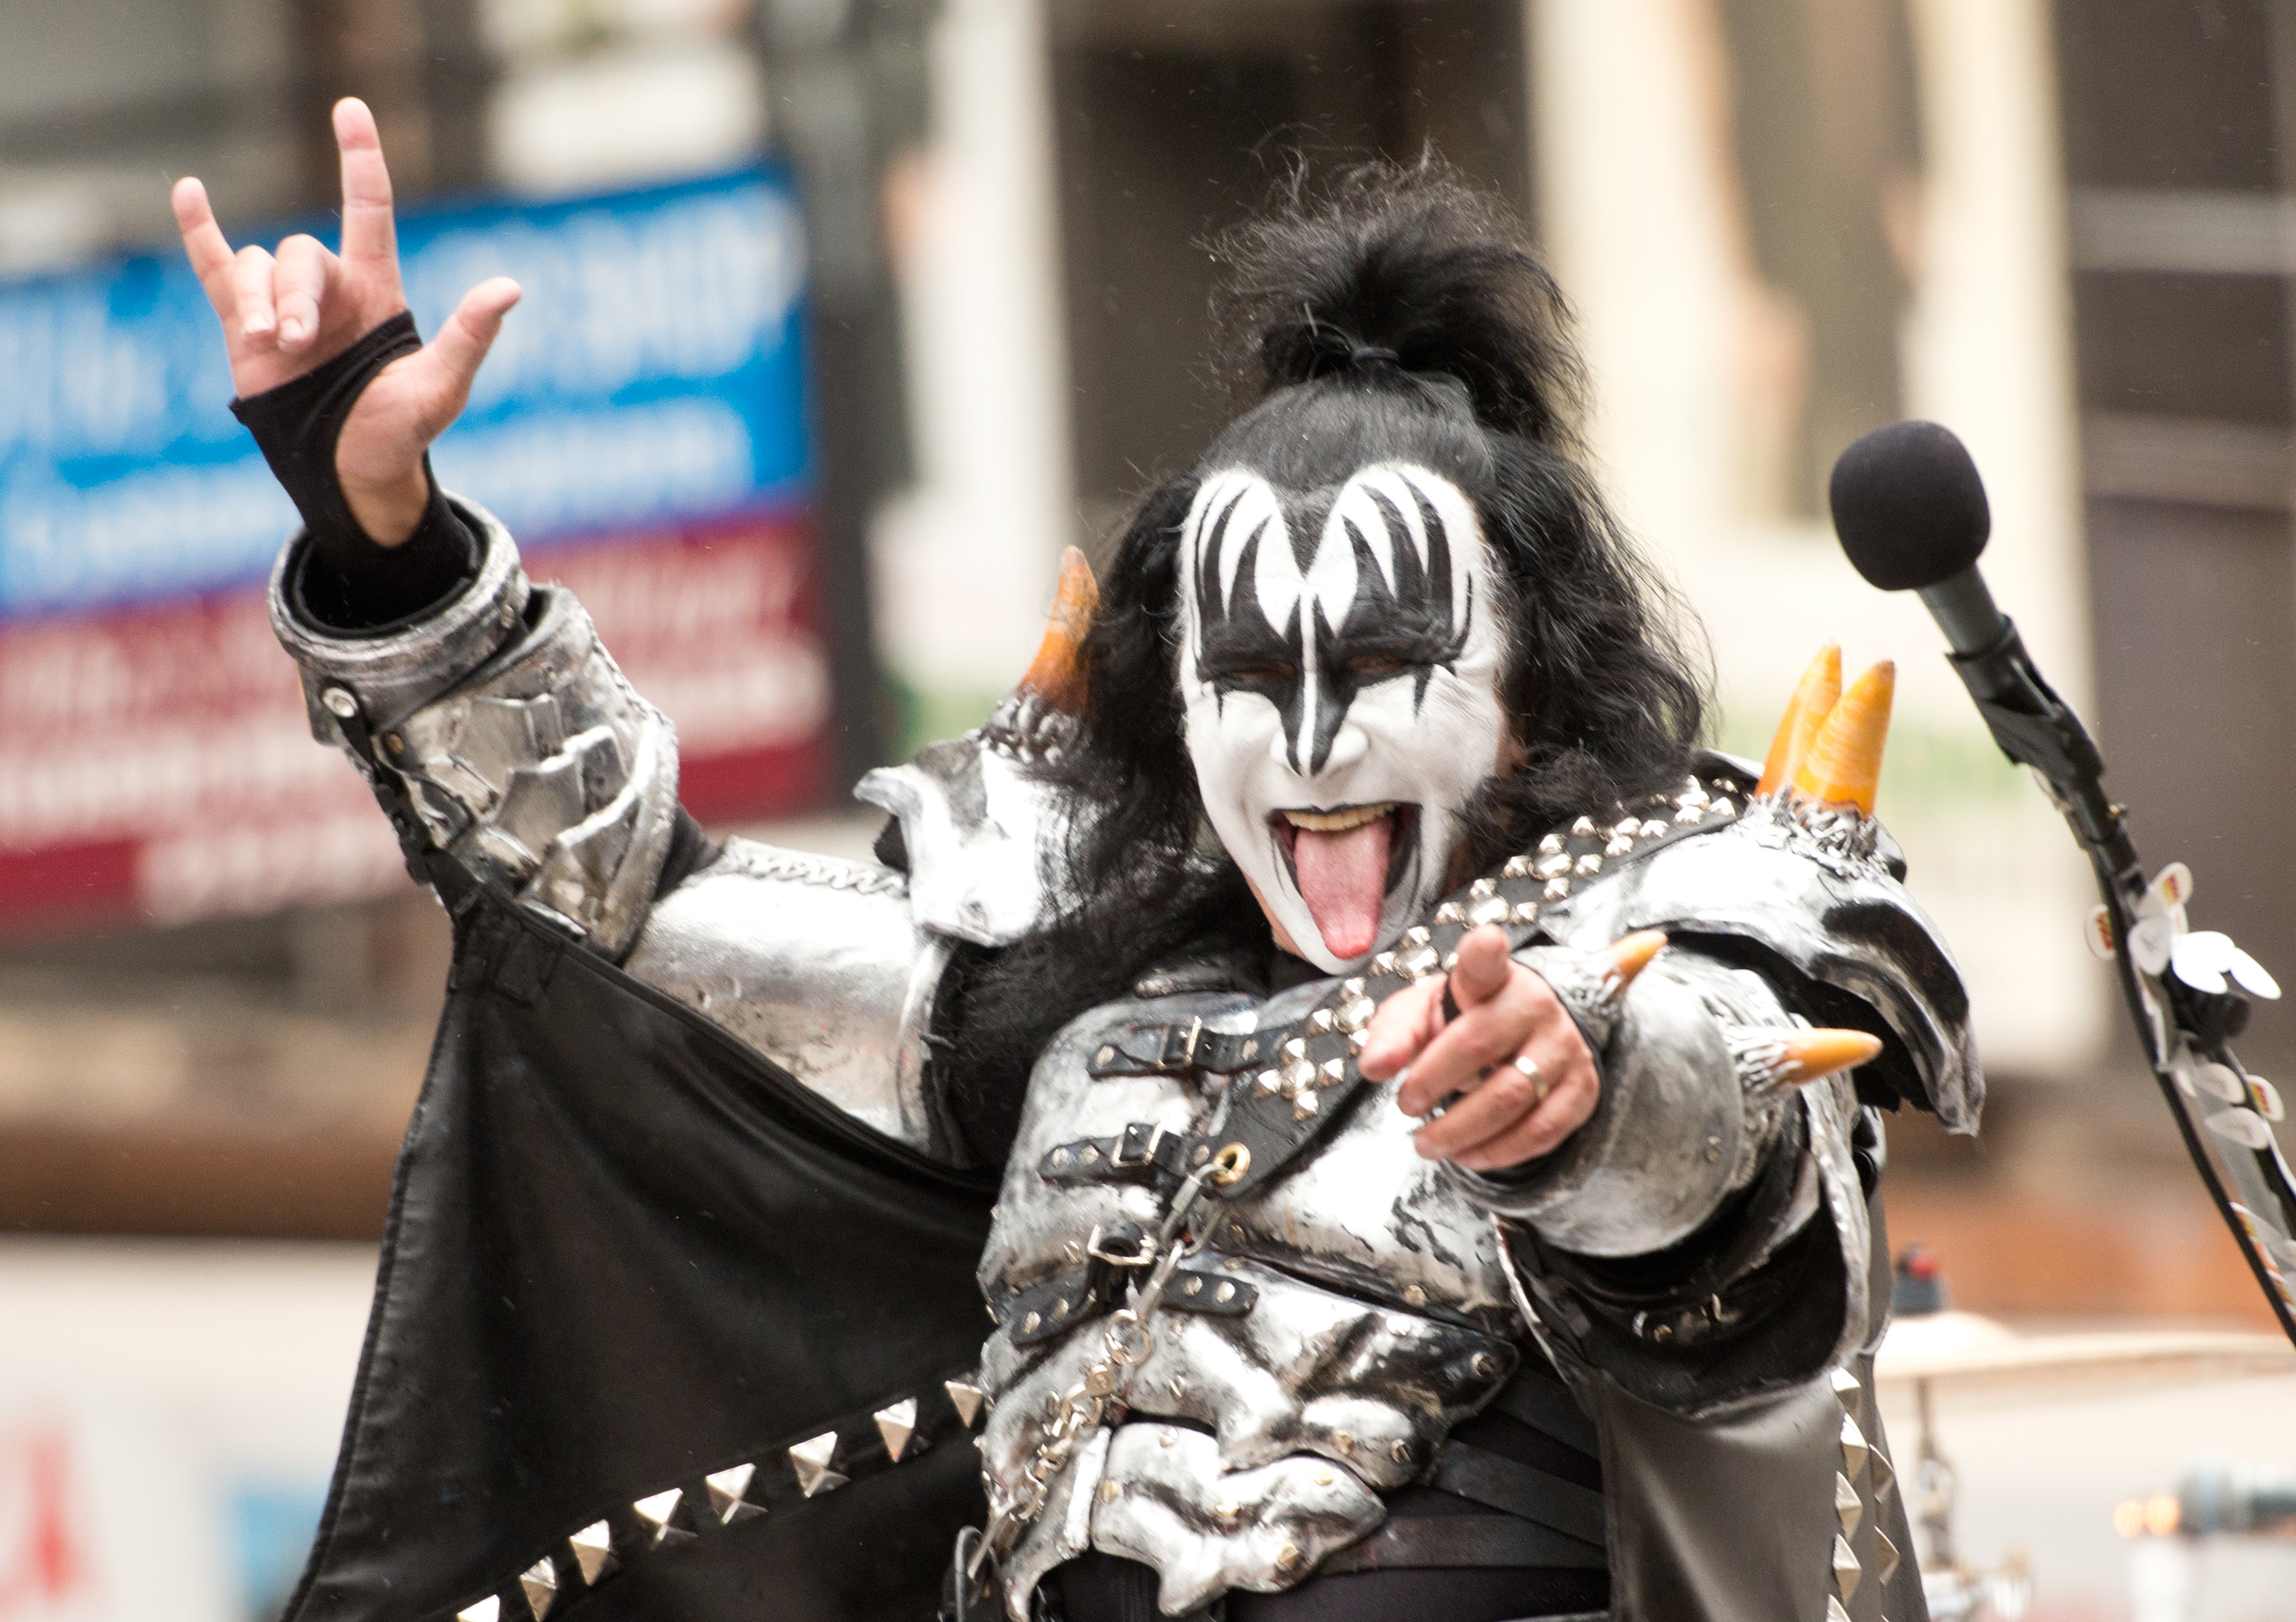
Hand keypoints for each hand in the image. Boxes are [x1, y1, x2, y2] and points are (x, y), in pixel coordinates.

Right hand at [172, 97, 521, 543]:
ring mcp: (286, 306)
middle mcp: (331, 289)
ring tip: (272, 342)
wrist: (352, 473)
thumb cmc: (403, 433)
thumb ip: (470, 336)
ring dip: (262, 297)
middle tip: (299, 341)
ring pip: (260, 265)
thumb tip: (510, 287)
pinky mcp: (246, 328)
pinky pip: (218, 268)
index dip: (360, 158)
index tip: (350, 110)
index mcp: (377, 290)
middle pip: (301, 252)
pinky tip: (189, 191)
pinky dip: (201, 232)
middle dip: (296, 292)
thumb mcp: (441, 387)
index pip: (368, 207)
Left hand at [1356, 926, 1599, 1171]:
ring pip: (1512, 1097)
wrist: (1520, 1037)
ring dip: (1460, 1131)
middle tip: (1405, 1106)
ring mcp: (1564, 1047)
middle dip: (1432, 1084)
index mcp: (1490, 977)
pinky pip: (1542, 1131)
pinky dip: (1498, 1151)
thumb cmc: (1460, 1022)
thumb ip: (1392, 1035)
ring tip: (1427, 1143)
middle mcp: (1534, 1004)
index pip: (1487, 960)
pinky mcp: (1581, 1088)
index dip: (1485, 951)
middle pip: (1479, 1046)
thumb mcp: (1419, 1015)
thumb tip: (1376, 1067)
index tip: (1485, 939)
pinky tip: (1469, 1154)